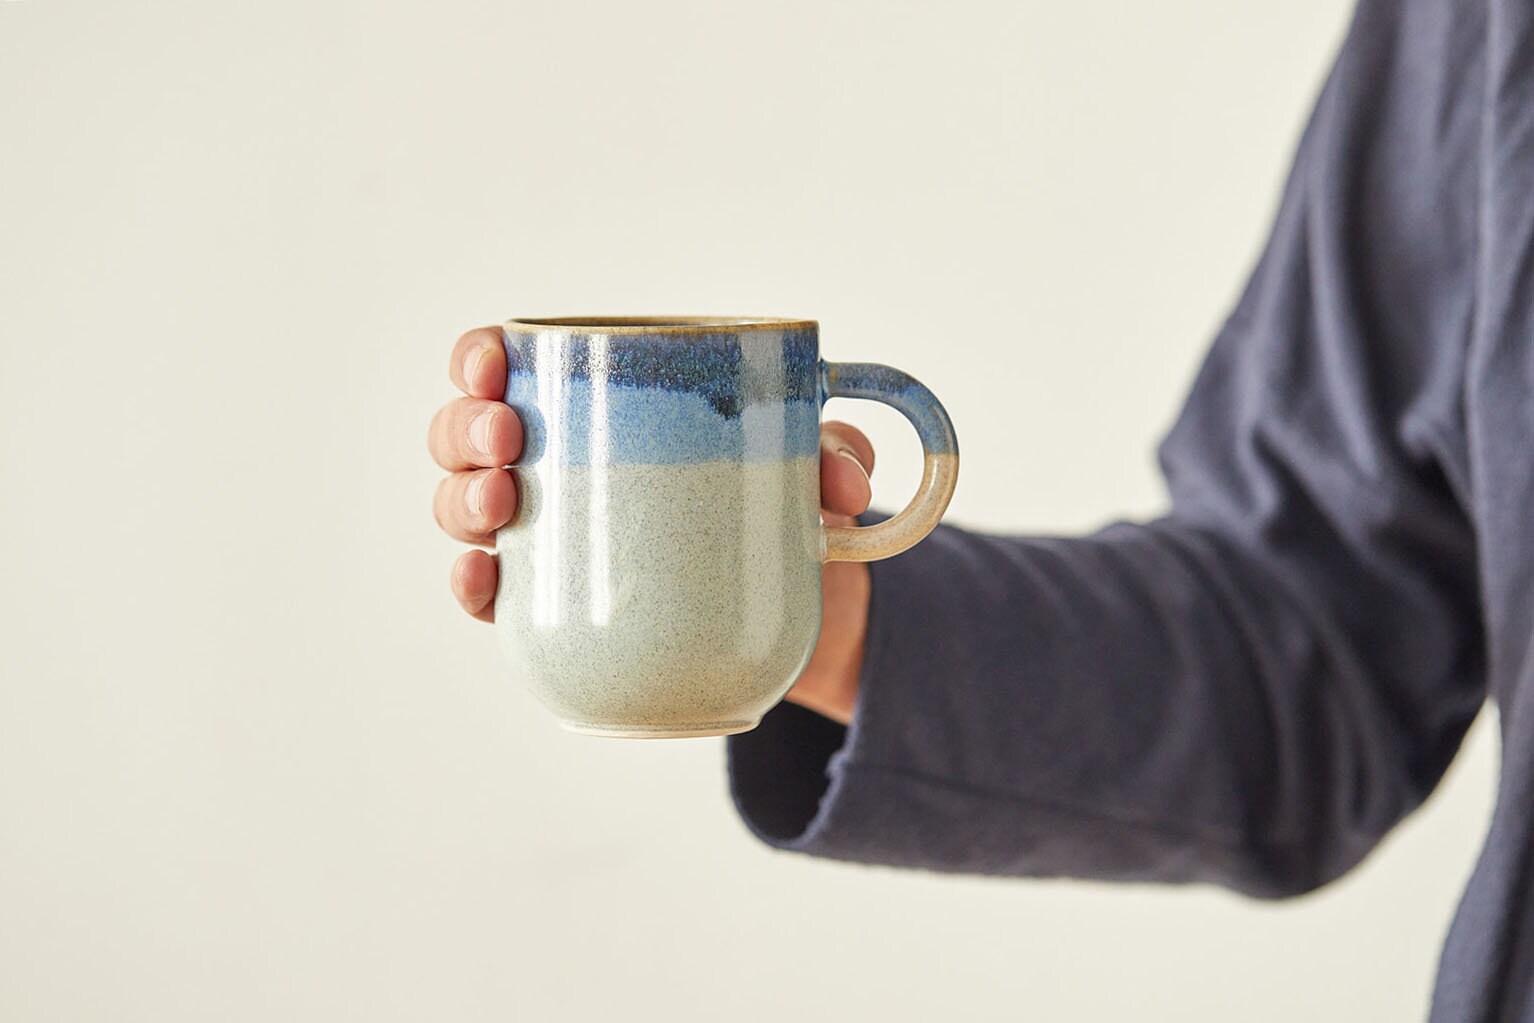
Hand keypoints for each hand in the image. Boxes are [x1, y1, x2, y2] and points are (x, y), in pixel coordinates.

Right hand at [428, 326, 873, 724]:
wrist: (801, 603)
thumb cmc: (787, 502)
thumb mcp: (815, 468)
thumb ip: (835, 456)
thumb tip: (841, 483)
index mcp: (598, 409)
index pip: (511, 365)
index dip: (479, 355)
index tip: (494, 360)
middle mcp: (554, 468)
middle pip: (466, 434)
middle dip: (466, 428)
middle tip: (508, 439)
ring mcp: (548, 539)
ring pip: (463, 507)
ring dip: (462, 498)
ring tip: (502, 500)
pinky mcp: (556, 609)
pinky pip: (493, 597)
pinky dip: (473, 585)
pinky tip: (483, 576)